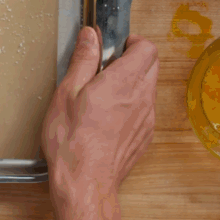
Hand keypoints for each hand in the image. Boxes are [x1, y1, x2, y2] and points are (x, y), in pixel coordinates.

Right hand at [42, 27, 158, 199]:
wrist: (85, 183)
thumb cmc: (72, 140)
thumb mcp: (67, 92)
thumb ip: (83, 60)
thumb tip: (90, 36)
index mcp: (124, 81)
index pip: (147, 47)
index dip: (131, 42)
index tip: (113, 48)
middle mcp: (143, 98)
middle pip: (153, 65)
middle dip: (134, 59)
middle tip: (107, 68)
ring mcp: (147, 119)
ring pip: (149, 88)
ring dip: (133, 83)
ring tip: (104, 95)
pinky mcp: (145, 137)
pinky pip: (145, 111)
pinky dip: (132, 106)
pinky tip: (108, 118)